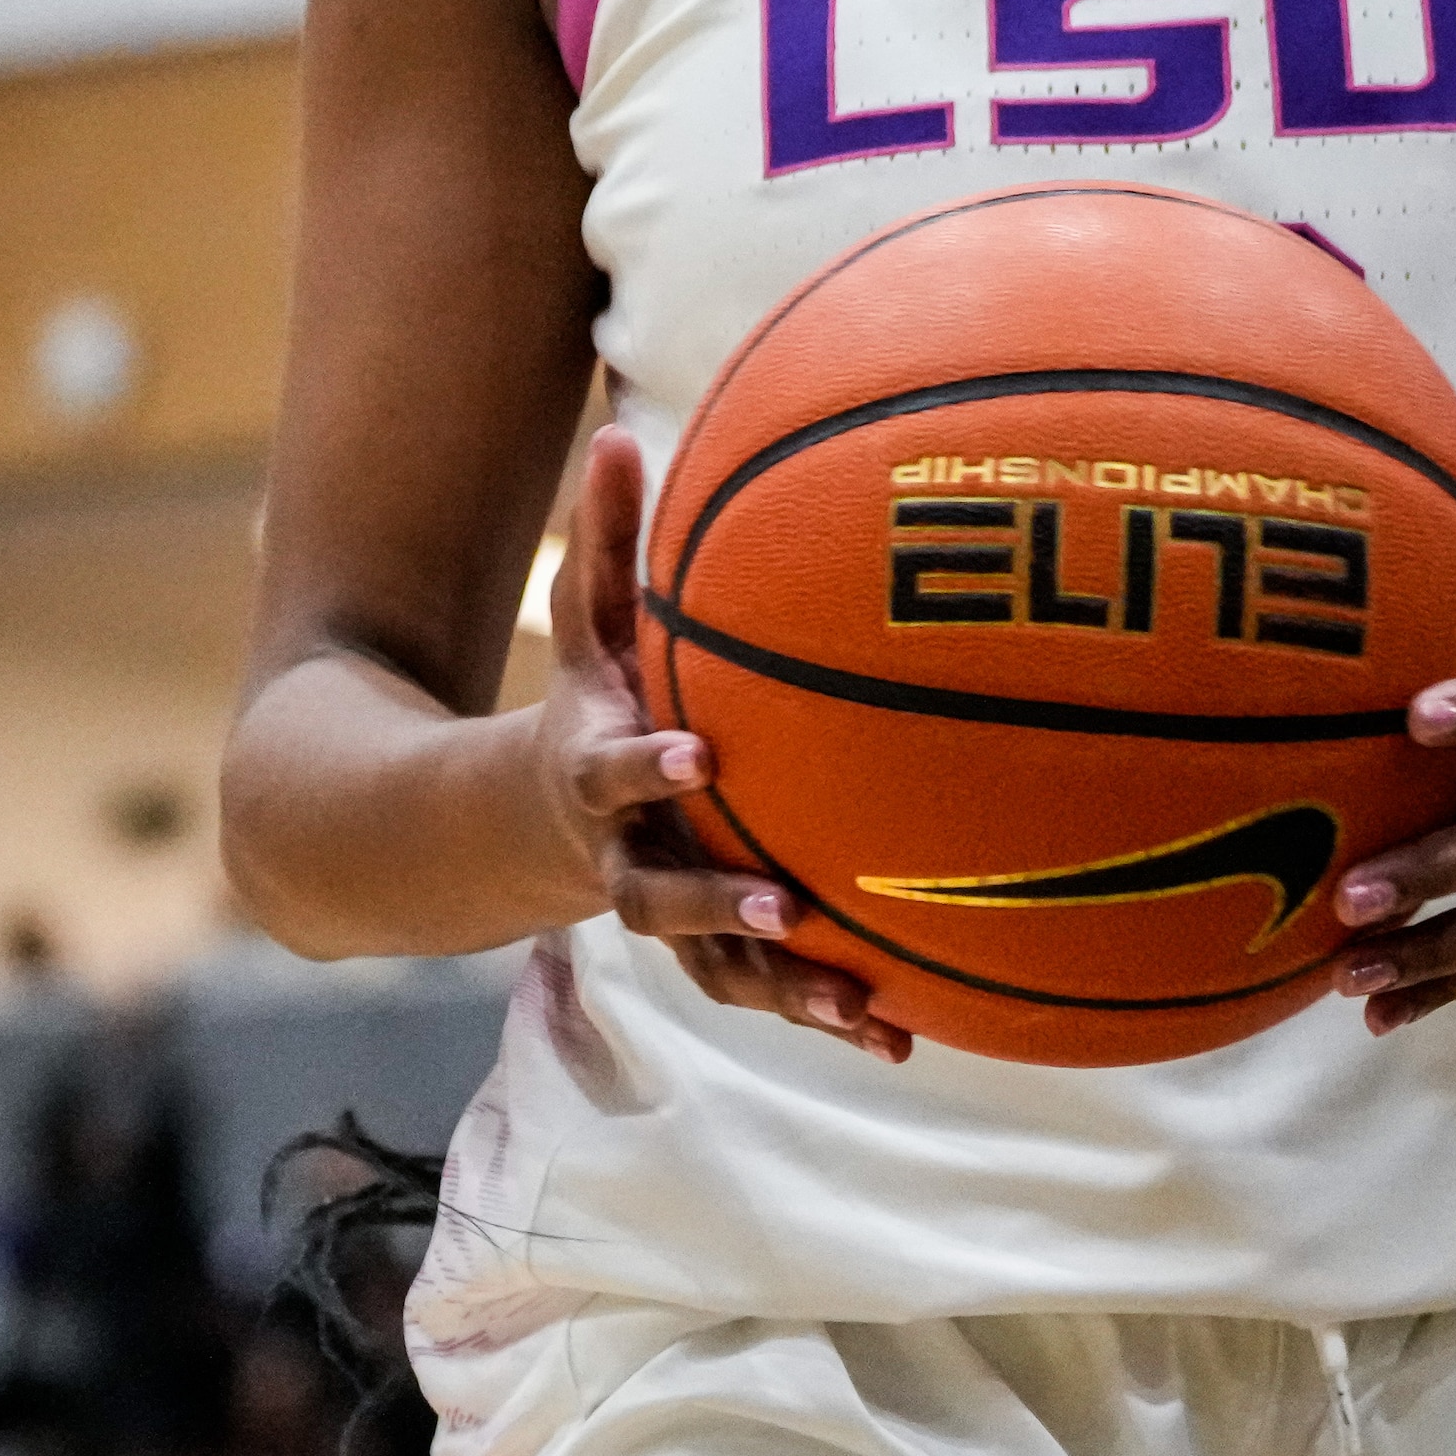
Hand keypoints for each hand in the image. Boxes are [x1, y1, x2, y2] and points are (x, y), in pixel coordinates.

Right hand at [522, 427, 911, 1060]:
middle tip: (782, 907)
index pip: (612, 773)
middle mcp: (628, 855)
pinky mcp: (716, 954)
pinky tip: (904, 1031)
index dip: (648, 768)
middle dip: (715, 904)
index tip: (700, 755)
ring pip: (717, 969)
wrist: (551, 815)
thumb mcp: (589, 616)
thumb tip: (619, 424)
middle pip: (655, 898)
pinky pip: (768, 991)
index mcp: (597, 771)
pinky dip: (827, 1012)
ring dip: (784, 990)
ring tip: (857, 1003)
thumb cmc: (597, 691)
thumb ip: (604, 536)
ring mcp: (672, 912)